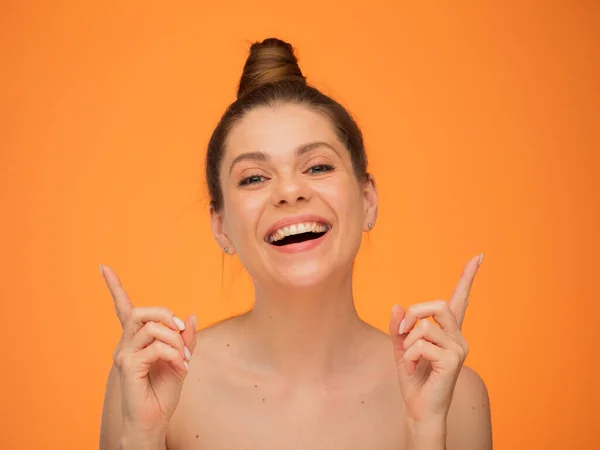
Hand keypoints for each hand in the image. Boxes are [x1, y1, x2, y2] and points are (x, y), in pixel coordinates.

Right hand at [100, 264, 196, 436]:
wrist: (154, 421)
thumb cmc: (163, 392)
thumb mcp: (181, 360)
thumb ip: (185, 339)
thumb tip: (192, 316)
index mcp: (136, 340)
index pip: (123, 308)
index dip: (114, 287)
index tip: (103, 267)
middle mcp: (126, 344)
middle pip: (142, 311)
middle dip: (166, 314)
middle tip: (183, 331)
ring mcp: (124, 355)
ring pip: (151, 327)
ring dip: (175, 338)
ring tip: (184, 356)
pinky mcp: (128, 367)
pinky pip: (155, 348)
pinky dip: (173, 353)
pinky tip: (180, 366)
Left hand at [389, 254, 482, 424]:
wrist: (419, 408)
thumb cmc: (414, 378)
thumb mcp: (401, 347)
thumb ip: (400, 327)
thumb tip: (397, 306)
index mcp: (448, 331)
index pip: (460, 299)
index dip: (468, 277)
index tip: (478, 256)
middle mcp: (458, 337)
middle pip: (438, 304)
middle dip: (413, 313)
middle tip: (401, 332)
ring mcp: (458, 348)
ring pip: (425, 326)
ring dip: (409, 342)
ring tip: (411, 359)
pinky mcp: (453, 360)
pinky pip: (422, 344)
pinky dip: (410, 356)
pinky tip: (415, 369)